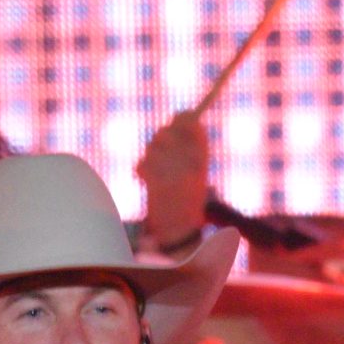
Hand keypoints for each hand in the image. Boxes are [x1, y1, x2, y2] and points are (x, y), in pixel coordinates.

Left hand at [138, 110, 212, 248]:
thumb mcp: (196, 169)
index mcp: (201, 157)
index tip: (181, 117)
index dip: (183, 118)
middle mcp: (189, 161)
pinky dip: (143, 171)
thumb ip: (191, 142)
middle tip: (161, 150)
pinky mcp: (154, 180)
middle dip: (162, 138)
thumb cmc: (188, 198)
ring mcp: (172, 171)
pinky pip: (142, 163)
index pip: (190, 122)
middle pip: (167, 130)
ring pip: (152, 146)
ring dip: (151, 156)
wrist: (179, 230)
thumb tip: (183, 113)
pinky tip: (150, 184)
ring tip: (158, 173)